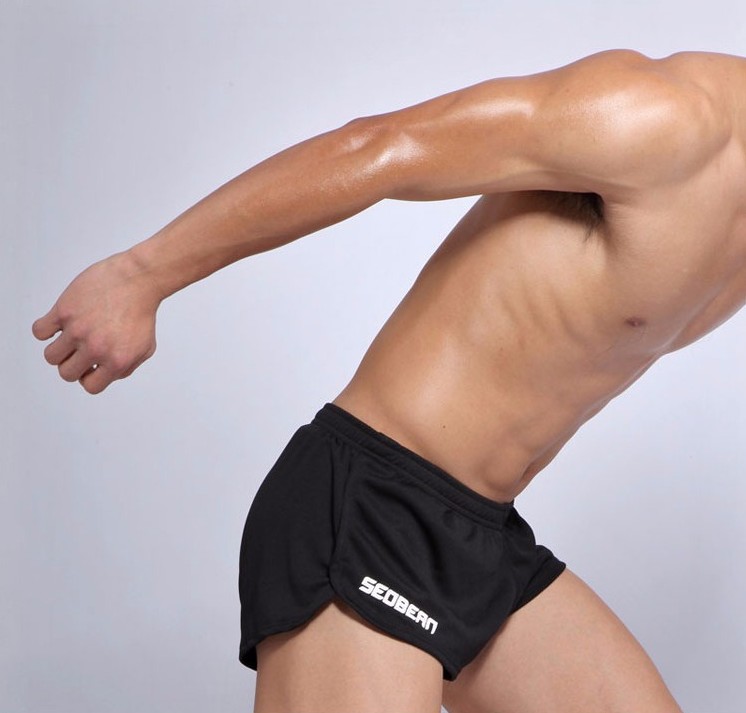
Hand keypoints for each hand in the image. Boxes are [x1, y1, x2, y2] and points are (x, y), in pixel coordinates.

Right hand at [32, 250, 162, 393]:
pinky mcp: (65, 310)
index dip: (90, 376)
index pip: (90, 386)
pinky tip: (60, 323)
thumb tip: (105, 376)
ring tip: (72, 336)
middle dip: (74, 363)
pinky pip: (39, 331)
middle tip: (82, 349)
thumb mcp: (145, 348)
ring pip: (51, 356)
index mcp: (116, 361)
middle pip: (67, 373)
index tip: (93, 364)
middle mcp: (96, 348)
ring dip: (60, 349)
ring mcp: (78, 330)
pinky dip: (46, 329)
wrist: (138, 279)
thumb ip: (126, 367)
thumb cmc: (142, 311)